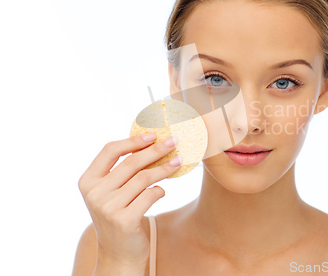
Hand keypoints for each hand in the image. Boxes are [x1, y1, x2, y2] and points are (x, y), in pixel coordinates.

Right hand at [78, 133, 181, 267]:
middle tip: (174, 141)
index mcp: (88, 181)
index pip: (109, 150)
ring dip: (164, 168)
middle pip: (131, 162)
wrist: (118, 255)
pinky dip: (160, 190)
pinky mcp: (124, 220)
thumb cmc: (119, 216)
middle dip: (156, 150)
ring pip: (144, 178)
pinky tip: (162, 191)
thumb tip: (150, 142)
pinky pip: (150, 195)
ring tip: (178, 162)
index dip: (133, 141)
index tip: (153, 134)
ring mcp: (108, 207)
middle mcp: (95, 193)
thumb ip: (122, 171)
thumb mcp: (112, 192)